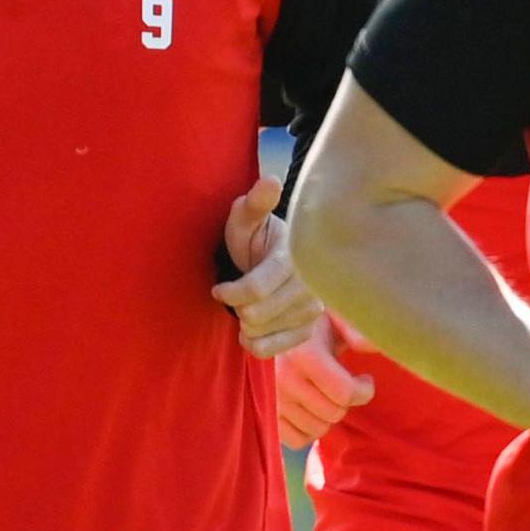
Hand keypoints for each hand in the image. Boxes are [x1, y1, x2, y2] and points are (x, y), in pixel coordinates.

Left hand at [213, 174, 323, 358]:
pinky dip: (255, 344)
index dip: (231, 293)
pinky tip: (250, 330)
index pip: (257, 288)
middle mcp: (310, 285)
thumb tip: (269, 181)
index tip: (217, 290)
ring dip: (245, 324)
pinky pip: (274, 349)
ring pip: (264, 331)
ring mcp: (312, 309)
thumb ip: (255, 203)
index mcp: (293, 257)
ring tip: (243, 308)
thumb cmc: (254, 236)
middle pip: (258, 313)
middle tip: (233, 296)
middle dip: (237, 307)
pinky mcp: (308, 330)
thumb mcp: (247, 216)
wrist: (272, 259)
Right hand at [275, 313, 375, 446]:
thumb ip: (356, 328)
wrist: (267, 324)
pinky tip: (310, 408)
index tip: (364, 379)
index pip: (344, 392)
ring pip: (317, 429)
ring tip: (324, 393)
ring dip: (327, 415)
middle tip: (341, 383)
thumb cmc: (309, 322)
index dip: (364, 390)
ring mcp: (271, 399)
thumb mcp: (334, 314)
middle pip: (334, 413)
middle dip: (345, 401)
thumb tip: (372, 346)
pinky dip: (308, 429)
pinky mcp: (265, 414)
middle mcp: (283, 379)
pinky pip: (296, 440)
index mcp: (303, 353)